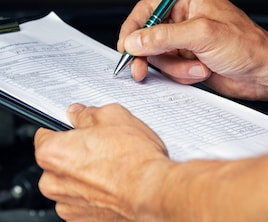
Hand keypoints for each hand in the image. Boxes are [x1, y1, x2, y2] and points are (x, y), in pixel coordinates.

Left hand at [34, 103, 171, 221]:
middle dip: (77, 154)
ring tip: (113, 168)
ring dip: (86, 176)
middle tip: (103, 148)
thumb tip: (80, 113)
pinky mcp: (82, 219)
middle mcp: (53, 182)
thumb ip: (88, 113)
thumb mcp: (114, 116)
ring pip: (71, 184)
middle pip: (58, 162)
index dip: (67, 130)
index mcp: (52, 152)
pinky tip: (114, 184)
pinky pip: (83, 201)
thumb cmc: (135, 159)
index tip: (80, 131)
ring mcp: (67, 204)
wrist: (152, 192)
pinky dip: (95, 194)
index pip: (46, 133)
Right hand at [117, 0, 267, 110]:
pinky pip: (171, 69)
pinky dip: (182, 75)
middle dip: (152, 55)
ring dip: (176, 68)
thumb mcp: (202, 35)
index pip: (147, 9)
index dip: (133, 30)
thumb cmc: (246, 45)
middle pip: (148, 36)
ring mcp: (186, 41)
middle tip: (142, 70)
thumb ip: (164, 36)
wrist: (264, 73)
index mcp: (188, 0)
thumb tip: (135, 41)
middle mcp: (185, 19)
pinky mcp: (189, 59)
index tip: (126, 49)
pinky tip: (201, 72)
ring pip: (159, 56)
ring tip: (198, 68)